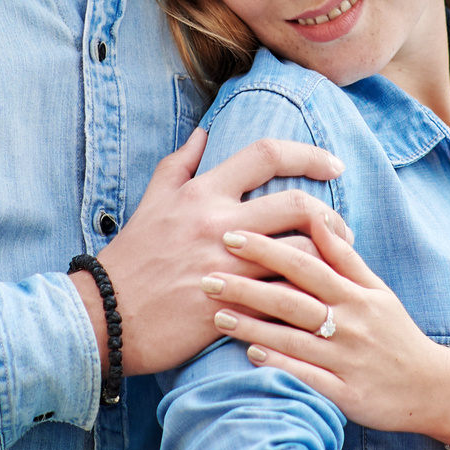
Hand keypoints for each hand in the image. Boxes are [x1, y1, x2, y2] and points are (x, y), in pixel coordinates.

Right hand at [84, 130, 347, 375]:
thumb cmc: (130, 259)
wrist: (104, 316)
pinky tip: (320, 302)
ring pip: (300, 254)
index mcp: (202, 193)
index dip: (309, 154)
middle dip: (331, 214)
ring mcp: (227, 268)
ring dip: (329, 258)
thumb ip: (180, 163)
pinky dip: (307, 299)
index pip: (267, 155)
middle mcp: (218, 225)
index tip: (334, 164)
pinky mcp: (231, 309)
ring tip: (338, 265)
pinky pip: (283, 301)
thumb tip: (205, 132)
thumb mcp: (152, 200)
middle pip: (297, 204)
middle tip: (344, 228)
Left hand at [203, 227, 449, 445]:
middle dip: (248, 286)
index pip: (306, 265)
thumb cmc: (395, 334)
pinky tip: (250, 355)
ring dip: (253, 326)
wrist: (432, 387)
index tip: (230, 235)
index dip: (268, 249)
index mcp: (356, 296)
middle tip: (206, 275)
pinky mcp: (347, 394)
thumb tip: (317, 219)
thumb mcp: (378, 292)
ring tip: (216, 313)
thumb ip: (345, 258)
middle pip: (293, 300)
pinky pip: (309, 378)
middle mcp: (351, 325)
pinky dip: (280, 365)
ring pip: (294, 340)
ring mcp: (348, 361)